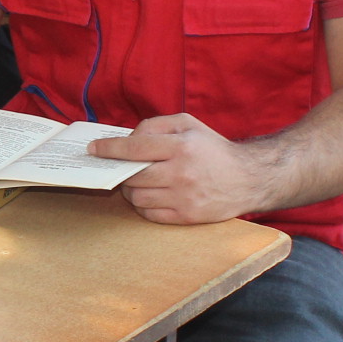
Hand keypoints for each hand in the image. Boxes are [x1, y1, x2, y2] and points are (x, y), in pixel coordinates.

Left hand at [90, 113, 274, 223]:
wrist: (249, 178)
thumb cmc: (213, 149)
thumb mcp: (189, 124)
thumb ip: (156, 125)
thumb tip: (128, 139)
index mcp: (181, 146)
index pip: (134, 148)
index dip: (109, 149)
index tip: (94, 149)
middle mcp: (181, 173)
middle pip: (132, 176)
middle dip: (119, 172)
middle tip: (119, 168)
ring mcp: (184, 197)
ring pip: (138, 197)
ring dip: (130, 190)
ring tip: (137, 182)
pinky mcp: (186, 217)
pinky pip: (150, 215)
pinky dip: (143, 206)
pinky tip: (149, 195)